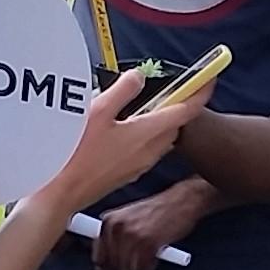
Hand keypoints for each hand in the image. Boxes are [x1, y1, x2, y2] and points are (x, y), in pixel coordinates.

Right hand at [44, 67, 208, 215]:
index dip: (199, 92)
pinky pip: (146, 148)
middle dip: (178, 105)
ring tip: (145, 105)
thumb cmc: (76, 155)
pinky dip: (145, 134)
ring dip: (160, 120)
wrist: (61, 192)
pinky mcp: (129, 172)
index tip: (208, 79)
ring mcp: (140, 164)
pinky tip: (125, 128)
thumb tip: (138, 77)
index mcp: (147, 133)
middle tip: (174, 87)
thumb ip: (123, 90)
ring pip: (161, 137)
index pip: (185, 110)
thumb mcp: (98, 111)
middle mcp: (149, 151)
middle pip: (175, 124)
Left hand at [93, 181, 213, 269]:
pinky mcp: (148, 243)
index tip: (118, 265)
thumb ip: (113, 239)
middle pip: (114, 265)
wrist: (181, 201)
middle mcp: (117, 228)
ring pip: (128, 268)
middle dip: (127, 266)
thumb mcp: (127, 218)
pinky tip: (156, 253)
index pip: (98, 256)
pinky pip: (143, 267)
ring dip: (139, 266)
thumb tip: (100, 268)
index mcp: (109, 221)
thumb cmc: (156, 211)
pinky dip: (150, 265)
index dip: (109, 265)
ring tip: (148, 252)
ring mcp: (132, 236)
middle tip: (139, 256)